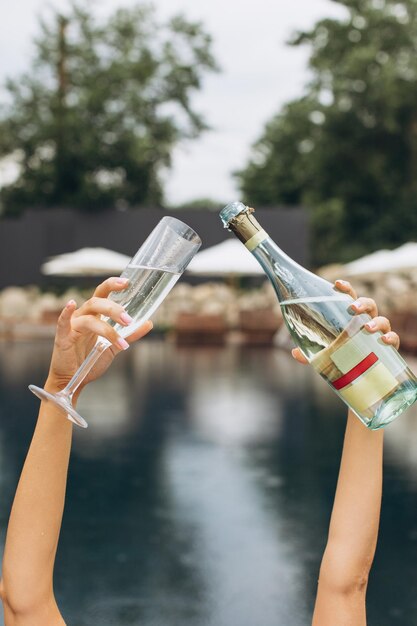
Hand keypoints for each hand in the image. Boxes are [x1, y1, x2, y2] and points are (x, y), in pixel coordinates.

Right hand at [45, 277, 152, 394]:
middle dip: (114, 309)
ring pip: (89, 317)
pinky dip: (66, 312)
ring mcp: (73, 325)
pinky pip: (63, 321)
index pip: (103, 293)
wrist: (73, 379)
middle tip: (128, 320)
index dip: (113, 285)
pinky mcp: (63, 337)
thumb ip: (130, 334)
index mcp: (95, 314)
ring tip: (121, 342)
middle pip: (97, 302)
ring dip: (106, 328)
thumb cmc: (90, 359)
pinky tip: (71, 304)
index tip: (127, 282)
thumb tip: (148, 322)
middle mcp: (83, 315)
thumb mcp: (114, 346)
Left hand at [291, 279, 399, 363]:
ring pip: (382, 320)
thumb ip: (309, 353)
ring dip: (376, 322)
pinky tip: (383, 340)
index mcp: (351, 317)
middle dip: (361, 303)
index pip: (349, 297)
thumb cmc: (341, 357)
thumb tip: (295, 352)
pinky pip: (393, 339)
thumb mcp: (322, 354)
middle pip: (368, 304)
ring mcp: (378, 334)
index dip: (345, 288)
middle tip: (352, 308)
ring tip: (367, 328)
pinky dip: (390, 338)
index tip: (336, 284)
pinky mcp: (388, 348)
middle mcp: (366, 321)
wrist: (359, 376)